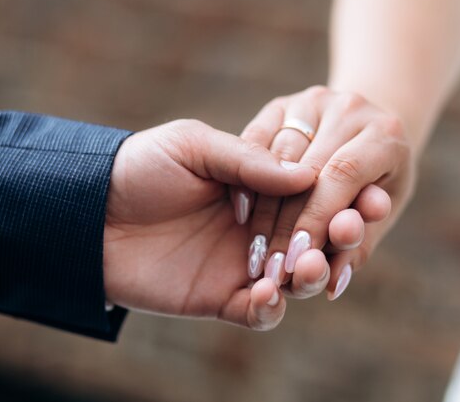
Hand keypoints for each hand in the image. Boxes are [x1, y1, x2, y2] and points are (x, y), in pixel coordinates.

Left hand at [102, 119, 372, 329]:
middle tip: (351, 230)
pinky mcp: (221, 299)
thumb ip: (249, 159)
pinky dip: (271, 307)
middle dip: (339, 238)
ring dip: (311, 274)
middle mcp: (259, 228)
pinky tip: (269, 292)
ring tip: (310, 266)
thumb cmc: (140, 166)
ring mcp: (243, 266)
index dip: (344, 198)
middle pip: (315, 240)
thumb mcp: (196, 146)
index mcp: (258, 189)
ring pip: (296, 279)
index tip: (372, 195)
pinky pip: (259, 312)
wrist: (87, 211)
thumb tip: (307, 175)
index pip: (314, 197)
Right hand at [236, 86, 412, 299]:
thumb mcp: (379, 217)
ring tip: (256, 253)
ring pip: (278, 156)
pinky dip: (247, 179)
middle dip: (287, 225)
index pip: (344, 174)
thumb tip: (332, 286)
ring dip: (264, 209)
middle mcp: (349, 108)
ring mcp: (313, 101)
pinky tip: (242, 216)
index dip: (317, 218)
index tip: (297, 263)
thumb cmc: (379, 185)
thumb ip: (356, 246)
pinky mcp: (282, 103)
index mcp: (385, 133)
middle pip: (309, 168)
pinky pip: (254, 140)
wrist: (369, 134)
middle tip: (272, 270)